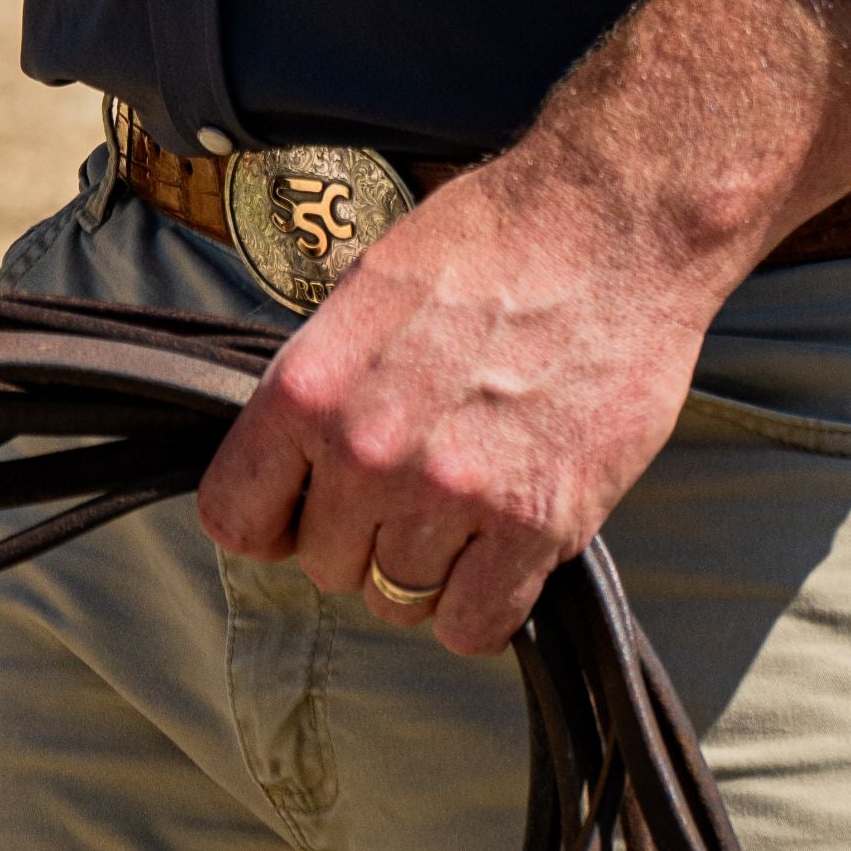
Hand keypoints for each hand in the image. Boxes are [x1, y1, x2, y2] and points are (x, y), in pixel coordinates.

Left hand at [194, 149, 727, 654]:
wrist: (614, 225)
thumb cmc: (493, 241)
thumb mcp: (365, 293)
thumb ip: (322, 387)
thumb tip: (292, 455)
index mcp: (310, 391)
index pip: (236, 518)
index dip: (270, 521)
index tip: (301, 507)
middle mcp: (369, 453)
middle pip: (326, 565)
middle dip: (361, 537)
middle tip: (413, 486)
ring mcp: (452, 495)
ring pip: (397, 599)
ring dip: (426, 568)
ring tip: (465, 507)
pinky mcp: (537, 525)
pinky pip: (475, 625)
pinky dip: (482, 605)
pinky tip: (499, 554)